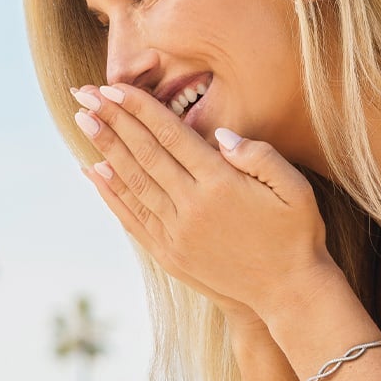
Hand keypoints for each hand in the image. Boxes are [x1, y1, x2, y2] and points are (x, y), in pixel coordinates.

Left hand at [72, 82, 336, 329]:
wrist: (287, 293)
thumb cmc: (296, 234)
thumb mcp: (295, 188)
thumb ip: (260, 155)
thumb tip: (219, 134)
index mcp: (221, 184)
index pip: (172, 136)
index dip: (141, 109)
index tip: (116, 88)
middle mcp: (192, 208)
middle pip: (144, 155)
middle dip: (113, 121)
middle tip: (85, 94)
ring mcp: (176, 234)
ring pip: (133, 184)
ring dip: (105, 150)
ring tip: (83, 121)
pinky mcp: (169, 254)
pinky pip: (133, 217)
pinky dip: (111, 193)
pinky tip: (93, 171)